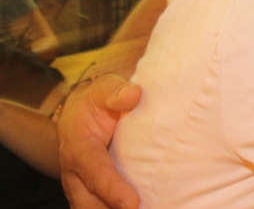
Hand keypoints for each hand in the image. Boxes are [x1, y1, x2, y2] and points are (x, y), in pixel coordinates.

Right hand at [57, 74, 141, 208]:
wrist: (80, 112)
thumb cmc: (97, 100)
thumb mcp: (104, 87)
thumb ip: (116, 91)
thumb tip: (132, 95)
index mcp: (79, 147)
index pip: (95, 171)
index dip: (112, 189)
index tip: (132, 203)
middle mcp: (75, 173)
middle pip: (90, 203)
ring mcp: (81, 187)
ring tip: (146, 208)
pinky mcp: (91, 195)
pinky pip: (100, 208)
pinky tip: (144, 206)